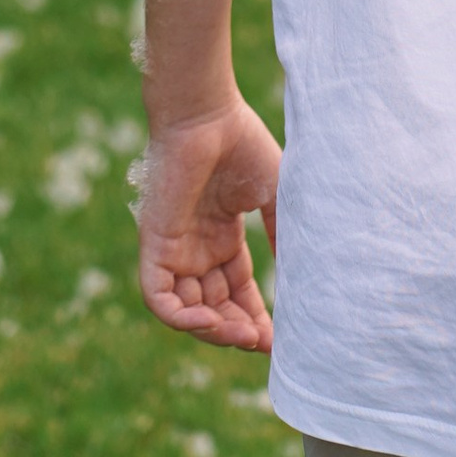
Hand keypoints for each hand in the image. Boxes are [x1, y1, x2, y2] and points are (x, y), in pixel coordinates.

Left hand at [136, 99, 281, 353]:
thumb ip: (283, 234)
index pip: (235, 291)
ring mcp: (173, 248)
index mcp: (220, 236)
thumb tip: (301, 276)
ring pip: (186, 311)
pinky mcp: (154, 245)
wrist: (207, 113)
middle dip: (238, 329)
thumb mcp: (273, 195)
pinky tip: (211, 323)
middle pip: (214, 307)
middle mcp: (195, 247)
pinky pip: (159, 297)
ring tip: (244, 335)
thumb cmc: (241, 143)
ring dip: (214, 331)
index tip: (279, 338)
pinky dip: (181, 319)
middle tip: (263, 343)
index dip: (254, 316)